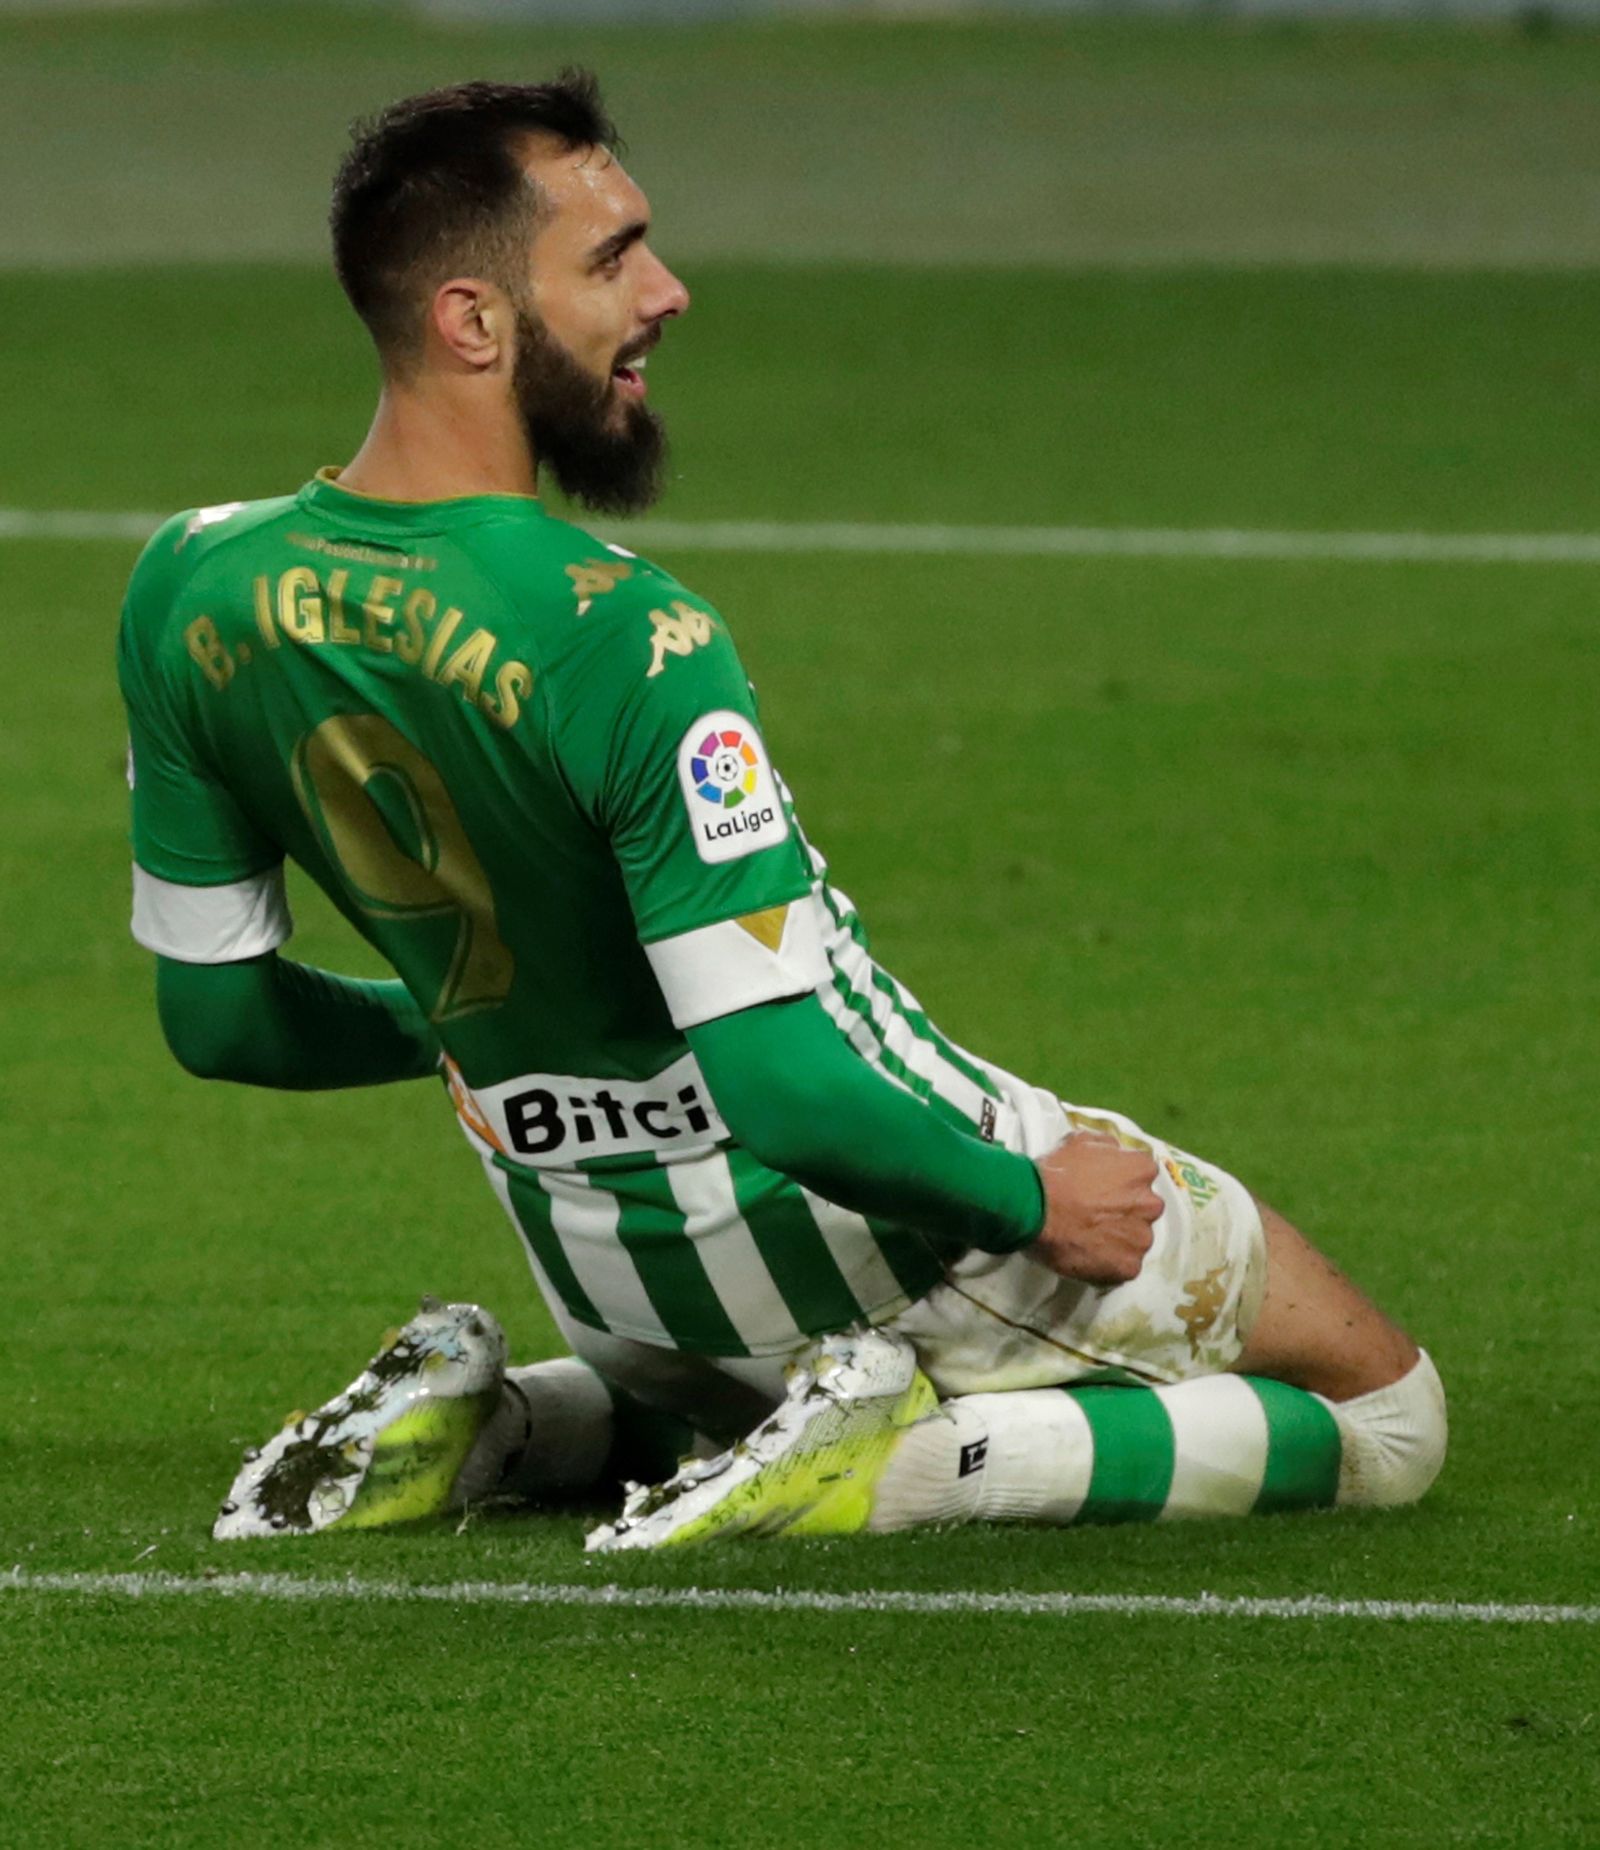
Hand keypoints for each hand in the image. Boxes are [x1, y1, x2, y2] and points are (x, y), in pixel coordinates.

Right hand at [1031, 1131, 1161, 1285]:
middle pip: (1143, 1208)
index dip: (1121, 1182)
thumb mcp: (1079, 1140)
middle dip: (1125, 1210)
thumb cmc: (1055, 1172)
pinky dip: (1110, 1262)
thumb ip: (1107, 1146)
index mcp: (1142, 1169)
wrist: (1034, 1209)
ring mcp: (1141, 1238)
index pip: (1142, 1174)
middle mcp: (1150, 1203)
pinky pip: (1124, 1265)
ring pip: (1136, 1238)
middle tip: (1095, 1214)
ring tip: (1090, 1238)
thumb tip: (1114, 1152)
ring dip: (1119, 1238)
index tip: (1103, 1188)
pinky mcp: (1129, 1267)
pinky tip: (1089, 1256)